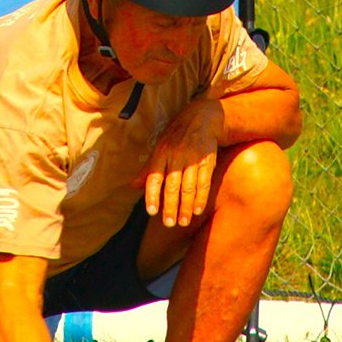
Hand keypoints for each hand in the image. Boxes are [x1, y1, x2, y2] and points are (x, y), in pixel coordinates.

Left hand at [143, 99, 224, 227]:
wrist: (201, 118)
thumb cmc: (175, 136)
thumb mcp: (159, 148)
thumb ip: (147, 168)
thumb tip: (133, 186)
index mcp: (161, 153)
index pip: (155, 177)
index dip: (153, 195)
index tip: (152, 212)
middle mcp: (176, 155)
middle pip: (173, 185)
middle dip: (171, 206)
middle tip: (169, 224)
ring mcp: (193, 158)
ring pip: (189, 187)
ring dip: (185, 207)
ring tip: (183, 222)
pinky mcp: (208, 161)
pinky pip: (204, 183)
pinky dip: (201, 198)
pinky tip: (197, 210)